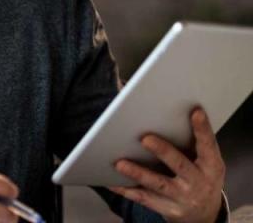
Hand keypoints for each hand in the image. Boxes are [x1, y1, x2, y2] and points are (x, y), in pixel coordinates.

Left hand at [109, 107, 225, 222]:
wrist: (204, 214)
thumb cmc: (200, 178)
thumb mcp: (206, 163)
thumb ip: (192, 145)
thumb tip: (165, 116)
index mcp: (211, 166)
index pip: (208, 145)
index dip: (203, 129)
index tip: (195, 112)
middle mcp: (199, 182)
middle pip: (179, 164)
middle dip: (163, 151)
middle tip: (145, 138)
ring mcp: (182, 197)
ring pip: (158, 184)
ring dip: (138, 173)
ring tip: (119, 164)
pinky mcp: (167, 208)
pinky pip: (143, 198)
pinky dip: (126, 190)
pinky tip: (111, 181)